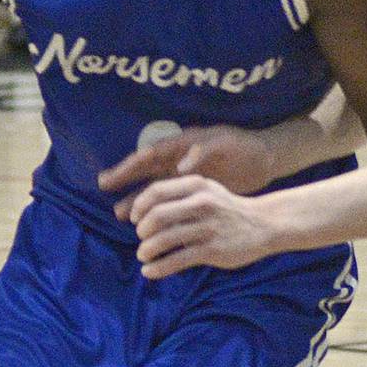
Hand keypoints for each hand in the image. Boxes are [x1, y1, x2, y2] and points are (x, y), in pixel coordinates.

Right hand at [101, 124, 278, 216]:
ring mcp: (184, 175)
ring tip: (119, 213)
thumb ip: (204, 152)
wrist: (263, 158)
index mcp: (183, 145)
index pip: (151, 154)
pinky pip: (169, 200)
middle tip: (103, 187)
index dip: (130, 165)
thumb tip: (182, 165)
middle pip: (146, 169)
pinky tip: (147, 222)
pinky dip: (157, 209)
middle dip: (125, 178)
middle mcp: (178, 159)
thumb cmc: (243, 147)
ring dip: (137, 198)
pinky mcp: (193, 189)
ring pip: (154, 187)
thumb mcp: (226, 144)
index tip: (112, 176)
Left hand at [130, 175, 276, 277]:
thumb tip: (145, 211)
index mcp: (196, 186)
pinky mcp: (212, 250)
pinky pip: (177, 260)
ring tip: (143, 256)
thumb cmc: (228, 208)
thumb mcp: (207, 190)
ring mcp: (207, 227)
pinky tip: (149, 272)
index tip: (134, 219)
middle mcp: (201, 204)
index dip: (139, 206)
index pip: (156, 192)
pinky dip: (158, 268)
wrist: (264, 224)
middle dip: (142, 230)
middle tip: (141, 238)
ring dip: (146, 250)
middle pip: (156, 216)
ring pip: (164, 240)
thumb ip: (180, 195)